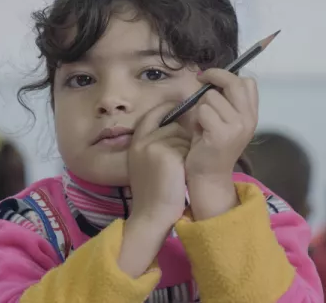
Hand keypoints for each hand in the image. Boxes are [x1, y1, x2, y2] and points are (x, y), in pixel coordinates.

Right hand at [128, 102, 191, 227]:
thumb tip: (175, 127)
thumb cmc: (151, 194)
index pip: (152, 115)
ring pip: (183, 137)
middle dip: (182, 139)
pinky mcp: (169, 154)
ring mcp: (155, 146)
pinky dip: (190, 159)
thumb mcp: (143, 164)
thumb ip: (153, 145)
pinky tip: (183, 173)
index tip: (179, 109)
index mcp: (136, 143)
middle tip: (178, 161)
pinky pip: (188, 147)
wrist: (151, 216)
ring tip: (178, 171)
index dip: (167, 110)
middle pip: (173, 126)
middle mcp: (143, 141)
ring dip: (187, 151)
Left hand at [185, 69, 258, 219]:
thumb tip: (211, 77)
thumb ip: (227, 102)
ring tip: (202, 123)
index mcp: (251, 115)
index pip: (248, 83)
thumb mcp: (226, 122)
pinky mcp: (221, 133)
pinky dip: (196, 119)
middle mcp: (248, 119)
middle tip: (200, 79)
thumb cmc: (212, 147)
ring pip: (211, 97)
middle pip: (233, 83)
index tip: (212, 79)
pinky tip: (199, 131)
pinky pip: (203, 111)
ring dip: (201, 106)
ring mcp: (237, 126)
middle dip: (213, 76)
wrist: (209, 176)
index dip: (228, 76)